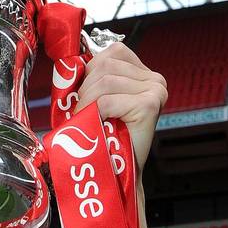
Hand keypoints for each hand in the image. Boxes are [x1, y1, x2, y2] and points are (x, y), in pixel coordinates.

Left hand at [75, 40, 167, 174]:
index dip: (90, 71)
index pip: (112, 53)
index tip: (85, 95)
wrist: (120, 174)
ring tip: (87, 121)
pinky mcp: (148, 106)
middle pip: (106, 64)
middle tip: (83, 113)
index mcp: (144, 74)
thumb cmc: (108, 139)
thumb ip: (95, 79)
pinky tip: (95, 126)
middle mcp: (154, 79)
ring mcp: (154, 91)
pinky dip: (93, 113)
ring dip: (86, 102)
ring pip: (104, 80)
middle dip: (85, 88)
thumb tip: (73, 62)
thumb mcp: (101, 101)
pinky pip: (107, 100)